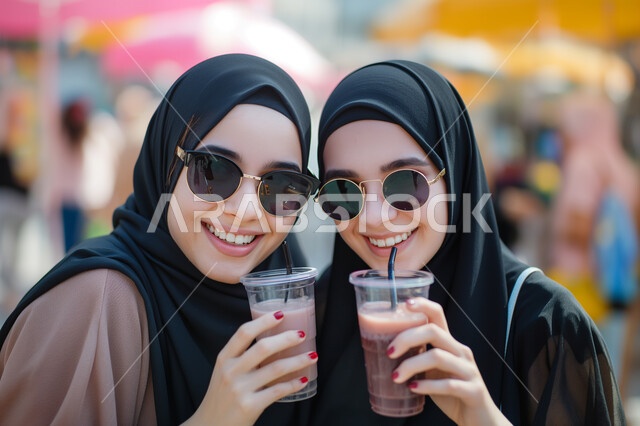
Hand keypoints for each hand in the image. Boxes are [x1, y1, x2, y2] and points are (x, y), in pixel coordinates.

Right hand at [185, 311, 317, 425]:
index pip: (244, 333)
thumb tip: (271, 340)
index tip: (280, 314)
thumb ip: (241, 357)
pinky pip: (277, 391)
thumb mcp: (224, 372)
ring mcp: (240, 389)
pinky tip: (304, 380)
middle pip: (263, 348)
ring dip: (297, 361)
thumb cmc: (221, 396)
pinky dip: (293, 384)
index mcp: (224, 358)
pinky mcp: (250, 406)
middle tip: (302, 334)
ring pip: (275, 369)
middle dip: (286, 339)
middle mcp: (231, 371)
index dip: (263, 321)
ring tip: (312, 355)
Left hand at [388, 298, 509, 425]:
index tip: (404, 304)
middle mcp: (460, 352)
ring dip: (412, 365)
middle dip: (407, 338)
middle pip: (434, 332)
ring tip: (396, 376)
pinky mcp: (472, 390)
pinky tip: (413, 388)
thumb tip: (386, 350)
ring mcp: (468, 370)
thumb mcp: (433, 369)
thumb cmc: (452, 391)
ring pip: (438, 357)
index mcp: (450, 343)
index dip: (423, 305)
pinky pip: (448, 384)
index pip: (438, 315)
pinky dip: (427, 385)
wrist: (479, 417)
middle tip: (389, 352)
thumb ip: (418, 356)